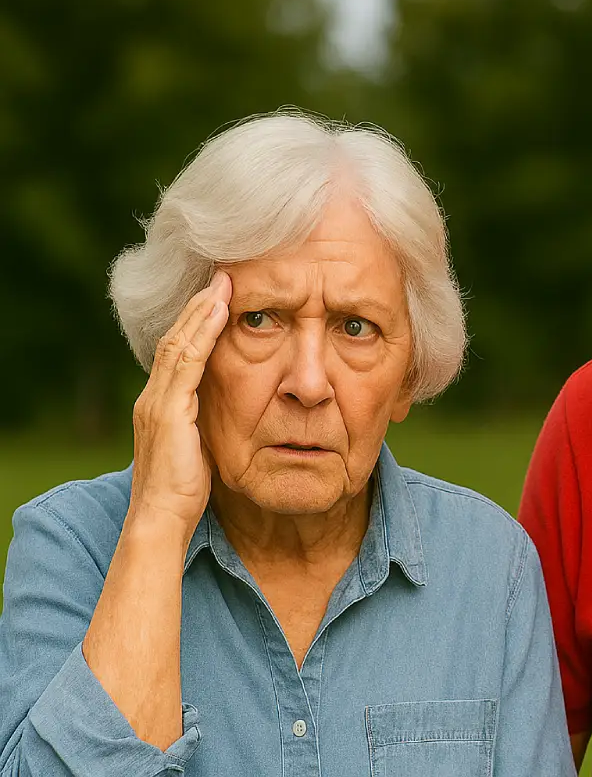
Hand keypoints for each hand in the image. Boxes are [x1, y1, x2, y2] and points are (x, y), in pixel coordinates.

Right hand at [128, 271, 230, 530]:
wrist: (161, 521)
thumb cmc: (184, 494)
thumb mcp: (199, 450)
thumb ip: (207, 426)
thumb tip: (232, 413)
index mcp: (161, 405)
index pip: (178, 353)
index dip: (196, 324)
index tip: (219, 299)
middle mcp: (154, 397)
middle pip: (176, 338)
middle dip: (198, 307)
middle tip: (223, 277)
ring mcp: (158, 402)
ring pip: (179, 342)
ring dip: (201, 310)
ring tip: (223, 283)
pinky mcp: (168, 411)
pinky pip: (187, 361)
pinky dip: (203, 333)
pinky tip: (219, 312)